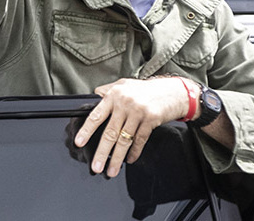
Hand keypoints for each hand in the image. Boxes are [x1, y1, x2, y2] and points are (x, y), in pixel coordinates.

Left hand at [72, 77, 189, 177]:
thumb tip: (94, 96)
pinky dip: (134, 152)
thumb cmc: (147, 89)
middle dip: (102, 152)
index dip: (86, 130)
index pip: (96, 115)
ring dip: (117, 158)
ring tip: (111, 170)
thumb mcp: (124, 84)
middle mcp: (125, 103)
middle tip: (96, 166)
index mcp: (114, 95)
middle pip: (110, 132)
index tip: (79, 142)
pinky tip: (129, 160)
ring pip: (124, 140)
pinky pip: (139, 140)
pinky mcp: (151, 120)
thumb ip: (108, 90)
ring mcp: (138, 112)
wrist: (174, 91)